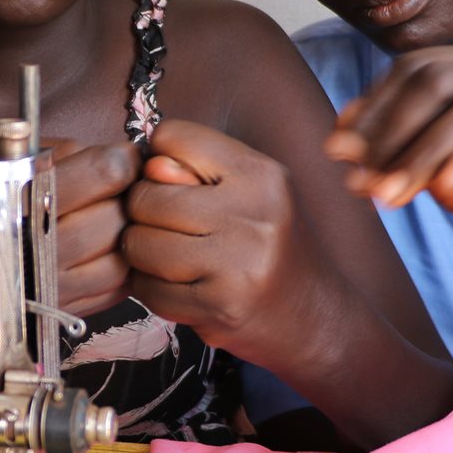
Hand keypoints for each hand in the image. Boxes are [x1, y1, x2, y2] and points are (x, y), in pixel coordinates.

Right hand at [51, 141, 141, 314]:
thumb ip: (56, 152)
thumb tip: (115, 155)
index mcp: (25, 198)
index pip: (105, 173)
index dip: (123, 161)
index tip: (123, 157)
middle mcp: (40, 247)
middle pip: (116, 216)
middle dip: (124, 198)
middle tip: (118, 189)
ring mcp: (51, 286)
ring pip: (121, 256)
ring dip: (123, 235)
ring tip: (110, 219)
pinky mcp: (60, 311)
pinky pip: (113, 289)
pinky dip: (120, 267)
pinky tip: (104, 249)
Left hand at [123, 120, 311, 365]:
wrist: (313, 316)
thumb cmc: (269, 246)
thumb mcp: (248, 194)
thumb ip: (193, 172)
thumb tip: (148, 166)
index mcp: (261, 174)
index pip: (174, 137)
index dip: (159, 159)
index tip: (171, 181)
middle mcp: (253, 214)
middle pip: (146, 196)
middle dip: (142, 213)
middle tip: (167, 228)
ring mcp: (237, 263)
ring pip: (139, 243)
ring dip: (141, 254)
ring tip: (168, 258)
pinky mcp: (219, 306)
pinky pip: (148, 288)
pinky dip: (150, 289)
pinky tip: (176, 287)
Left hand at [326, 42, 452, 265]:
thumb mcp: (423, 162)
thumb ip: (384, 147)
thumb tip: (334, 142)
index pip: (412, 68)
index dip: (372, 108)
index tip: (338, 150)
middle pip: (436, 81)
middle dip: (390, 133)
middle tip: (359, 181)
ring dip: (422, 155)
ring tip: (390, 195)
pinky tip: (448, 185)